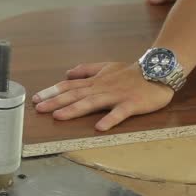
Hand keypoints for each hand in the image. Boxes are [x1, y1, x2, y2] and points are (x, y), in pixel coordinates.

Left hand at [32, 62, 173, 130]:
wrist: (159, 69)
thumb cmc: (131, 72)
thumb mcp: (106, 67)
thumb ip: (86, 70)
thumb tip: (66, 73)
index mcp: (95, 81)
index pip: (69, 85)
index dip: (52, 91)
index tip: (35, 98)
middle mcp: (101, 87)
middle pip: (75, 94)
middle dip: (55, 101)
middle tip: (38, 108)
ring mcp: (116, 95)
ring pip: (91, 102)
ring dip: (74, 109)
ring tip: (58, 116)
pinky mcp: (131, 103)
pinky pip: (119, 112)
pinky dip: (110, 119)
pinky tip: (99, 128)